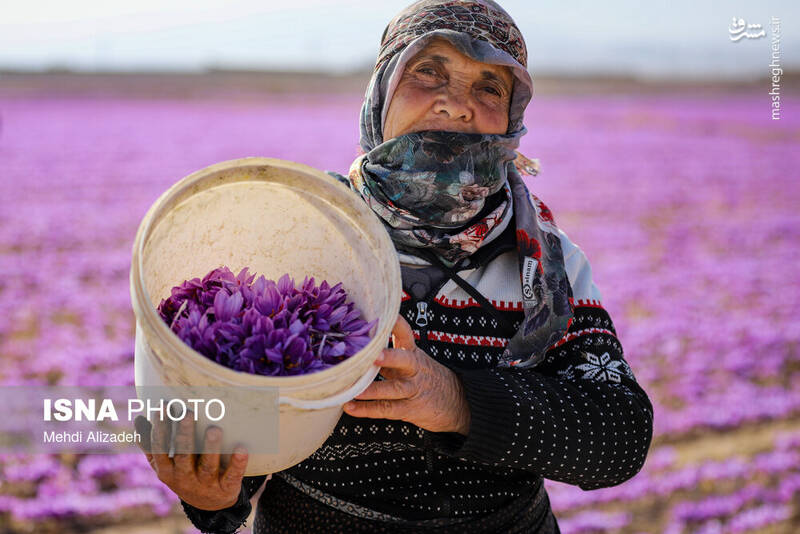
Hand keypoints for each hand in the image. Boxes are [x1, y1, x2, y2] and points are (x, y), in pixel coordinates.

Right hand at [135, 415, 248, 510]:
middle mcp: (184, 478)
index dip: (160, 429)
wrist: (210, 505)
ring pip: (208, 465)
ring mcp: (205, 484)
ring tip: (214, 429)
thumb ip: (151, 445)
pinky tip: (241, 448)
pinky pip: (232, 475)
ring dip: (211, 447)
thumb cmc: (184, 474)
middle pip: (184, 455)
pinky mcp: (226, 488)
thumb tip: (138, 419)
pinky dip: (237, 462)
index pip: (160, 448)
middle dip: (185, 435)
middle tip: (187, 413)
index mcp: (166, 470)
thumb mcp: (165, 465)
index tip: (163, 407)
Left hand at [343, 314, 470, 434]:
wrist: (455, 403)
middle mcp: (413, 369)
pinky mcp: (410, 409)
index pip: (405, 334)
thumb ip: (390, 352)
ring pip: (393, 389)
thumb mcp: (413, 359)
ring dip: (373, 390)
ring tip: (354, 390)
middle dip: (389, 357)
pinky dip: (367, 409)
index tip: (385, 316)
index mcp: (413, 353)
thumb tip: (358, 341)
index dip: (396, 324)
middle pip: (403, 360)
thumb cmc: (425, 377)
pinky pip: (387, 409)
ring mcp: (413, 389)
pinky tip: (351, 407)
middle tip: (373, 356)